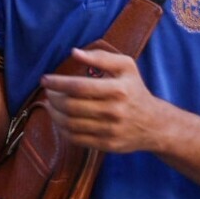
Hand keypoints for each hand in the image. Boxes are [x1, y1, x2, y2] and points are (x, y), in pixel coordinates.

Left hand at [39, 49, 164, 153]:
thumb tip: (74, 53)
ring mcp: (110, 130)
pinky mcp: (107, 145)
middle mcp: (114, 111)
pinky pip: (76, 139)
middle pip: (71, 106)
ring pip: (70, 124)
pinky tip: (60, 120)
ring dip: (54, 114)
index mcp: (118, 89)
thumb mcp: (126, 67)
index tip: (44, 79)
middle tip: (48, 92)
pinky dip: (62, 129)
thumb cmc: (135, 90)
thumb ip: (100, 57)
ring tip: (50, 105)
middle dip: (53, 98)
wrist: (154, 124)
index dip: (57, 83)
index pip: (79, 87)